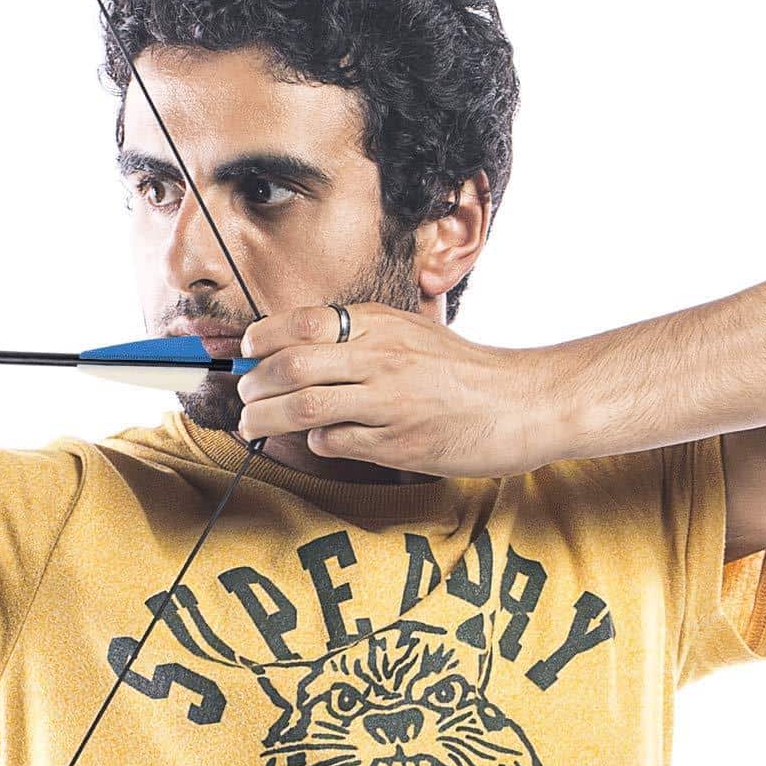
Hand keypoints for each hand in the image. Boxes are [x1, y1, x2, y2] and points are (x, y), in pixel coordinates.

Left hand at [235, 302, 562, 477]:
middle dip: (253, 384)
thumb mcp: (408, 333)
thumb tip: (290, 347)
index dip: (261, 339)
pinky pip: (335, 442)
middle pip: (291, 366)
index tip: (246, 352)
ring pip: (304, 407)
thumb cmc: (459, 371)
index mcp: (380, 324)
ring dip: (266, 418)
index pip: (301, 322)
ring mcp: (389, 402)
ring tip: (253, 423)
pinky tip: (318, 438)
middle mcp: (381, 358)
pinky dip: (315, 440)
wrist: (521, 402)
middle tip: (244, 395)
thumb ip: (356, 337)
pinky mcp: (398, 443)